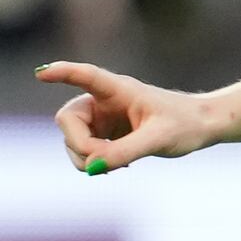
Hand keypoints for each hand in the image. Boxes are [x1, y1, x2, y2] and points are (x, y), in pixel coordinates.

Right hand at [42, 58, 218, 172]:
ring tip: (116, 166)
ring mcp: (102, 117)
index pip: (85, 76)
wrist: (200, 127)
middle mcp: (104, 100)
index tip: (41, 74)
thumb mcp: (158, 140)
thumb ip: (124, 152)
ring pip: (72, 139)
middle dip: (78, 144)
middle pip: (68, 120)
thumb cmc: (185, 124)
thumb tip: (92, 167)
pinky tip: (117, 166)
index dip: (61, 73)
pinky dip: (93, 162)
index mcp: (118, 89)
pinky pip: (84, 150)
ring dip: (85, 157)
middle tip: (103, 162)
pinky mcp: (105, 133)